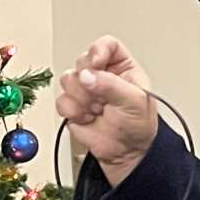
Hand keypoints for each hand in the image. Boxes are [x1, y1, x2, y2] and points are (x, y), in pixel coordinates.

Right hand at [55, 37, 159, 185]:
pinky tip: (88, 118)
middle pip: (82, 61)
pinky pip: (61, 101)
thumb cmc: (138, 127)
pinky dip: (74, 112)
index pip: (106, 45)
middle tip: (102, 98)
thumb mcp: (134, 101)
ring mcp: (85, 90)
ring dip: (82, 98)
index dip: (98, 51)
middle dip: (89, 81)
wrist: (127, 154)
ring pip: (67, 80)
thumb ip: (111, 85)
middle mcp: (102, 75)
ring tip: (98, 110)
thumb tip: (86, 76)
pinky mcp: (73, 106)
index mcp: (121, 67)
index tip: (97, 64)